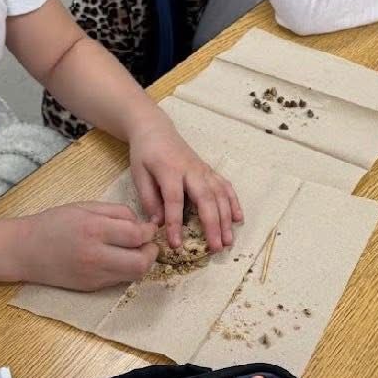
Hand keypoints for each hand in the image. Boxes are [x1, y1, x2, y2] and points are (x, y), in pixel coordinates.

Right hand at [18, 201, 158, 290]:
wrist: (24, 250)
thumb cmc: (54, 223)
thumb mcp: (85, 206)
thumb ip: (117, 212)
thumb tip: (142, 224)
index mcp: (94, 229)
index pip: (137, 235)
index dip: (150, 232)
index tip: (149, 227)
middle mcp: (95, 255)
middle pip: (141, 262)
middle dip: (152, 252)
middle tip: (148, 243)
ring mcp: (93, 275)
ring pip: (134, 276)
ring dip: (141, 263)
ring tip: (135, 251)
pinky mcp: (91, 287)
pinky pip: (119, 280)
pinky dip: (125, 270)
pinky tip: (118, 259)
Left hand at [128, 115, 242, 253]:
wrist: (156, 130)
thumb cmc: (145, 154)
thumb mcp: (139, 174)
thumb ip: (148, 199)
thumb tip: (158, 224)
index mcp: (170, 170)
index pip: (174, 200)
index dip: (176, 224)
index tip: (176, 244)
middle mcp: (191, 170)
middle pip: (206, 199)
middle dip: (213, 225)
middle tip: (216, 247)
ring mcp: (203, 170)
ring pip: (220, 195)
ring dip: (226, 218)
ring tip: (228, 240)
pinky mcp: (209, 170)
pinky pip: (225, 187)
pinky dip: (234, 202)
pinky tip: (239, 219)